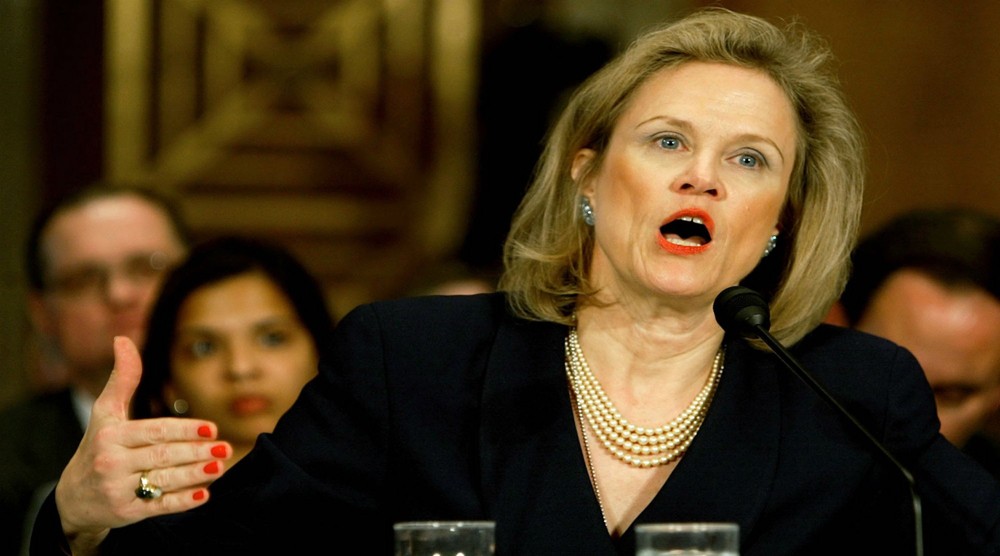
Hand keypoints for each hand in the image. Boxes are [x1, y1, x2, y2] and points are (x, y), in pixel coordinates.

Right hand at [55, 336, 232, 552]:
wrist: (74, 497)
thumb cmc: (97, 446)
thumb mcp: (106, 412)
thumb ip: (122, 378)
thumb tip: (122, 339)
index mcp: (110, 435)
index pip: (155, 431)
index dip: (185, 430)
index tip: (212, 428)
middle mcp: (111, 462)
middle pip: (163, 456)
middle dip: (196, 452)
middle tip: (225, 448)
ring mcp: (117, 489)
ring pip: (163, 482)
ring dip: (195, 475)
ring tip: (219, 467)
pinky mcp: (125, 513)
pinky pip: (159, 506)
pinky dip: (182, 502)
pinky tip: (204, 495)